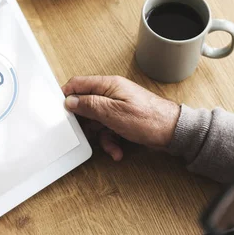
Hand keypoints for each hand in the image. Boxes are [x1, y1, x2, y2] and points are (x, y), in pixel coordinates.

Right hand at [62, 76, 180, 160]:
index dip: (67, 96)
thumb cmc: (149, 120)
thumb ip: (89, 105)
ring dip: (100, 137)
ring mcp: (117, 107)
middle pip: (85, 106)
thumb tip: (71, 101)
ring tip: (110, 145)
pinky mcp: (123, 120)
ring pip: (96, 122)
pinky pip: (108, 130)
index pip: (78, 84)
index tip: (60, 111)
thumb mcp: (113, 113)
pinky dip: (110, 142)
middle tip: (84, 134)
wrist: (173, 133)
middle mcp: (112, 94)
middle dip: (85, 124)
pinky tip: (117, 150)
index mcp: (108, 86)